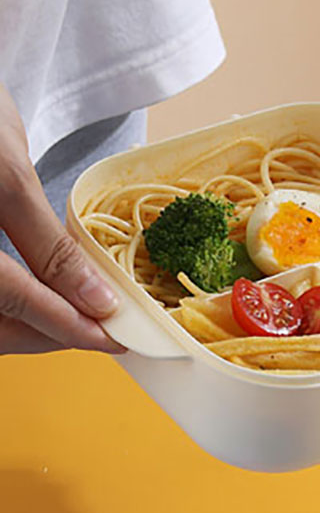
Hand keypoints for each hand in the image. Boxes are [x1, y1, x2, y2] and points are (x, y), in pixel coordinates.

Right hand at [0, 88, 121, 354]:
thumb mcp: (7, 174)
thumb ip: (48, 245)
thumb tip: (96, 301)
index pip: (10, 295)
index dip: (65, 324)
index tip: (116, 338)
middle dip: (49, 335)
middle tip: (104, 333)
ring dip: (29, 330)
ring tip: (79, 321)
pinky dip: (10, 314)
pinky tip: (44, 306)